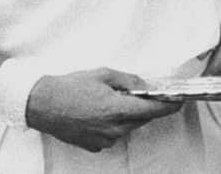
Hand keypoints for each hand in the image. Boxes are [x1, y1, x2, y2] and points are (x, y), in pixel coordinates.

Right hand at [26, 68, 182, 151]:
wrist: (42, 104)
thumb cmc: (70, 87)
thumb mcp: (103, 74)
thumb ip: (128, 81)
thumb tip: (144, 86)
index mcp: (117, 110)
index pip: (153, 111)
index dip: (169, 105)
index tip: (179, 100)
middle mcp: (113, 129)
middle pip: (140, 119)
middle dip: (142, 106)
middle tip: (132, 91)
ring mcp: (104, 140)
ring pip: (127, 127)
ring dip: (125, 114)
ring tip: (106, 100)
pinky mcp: (95, 146)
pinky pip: (112, 134)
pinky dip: (111, 123)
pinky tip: (97, 112)